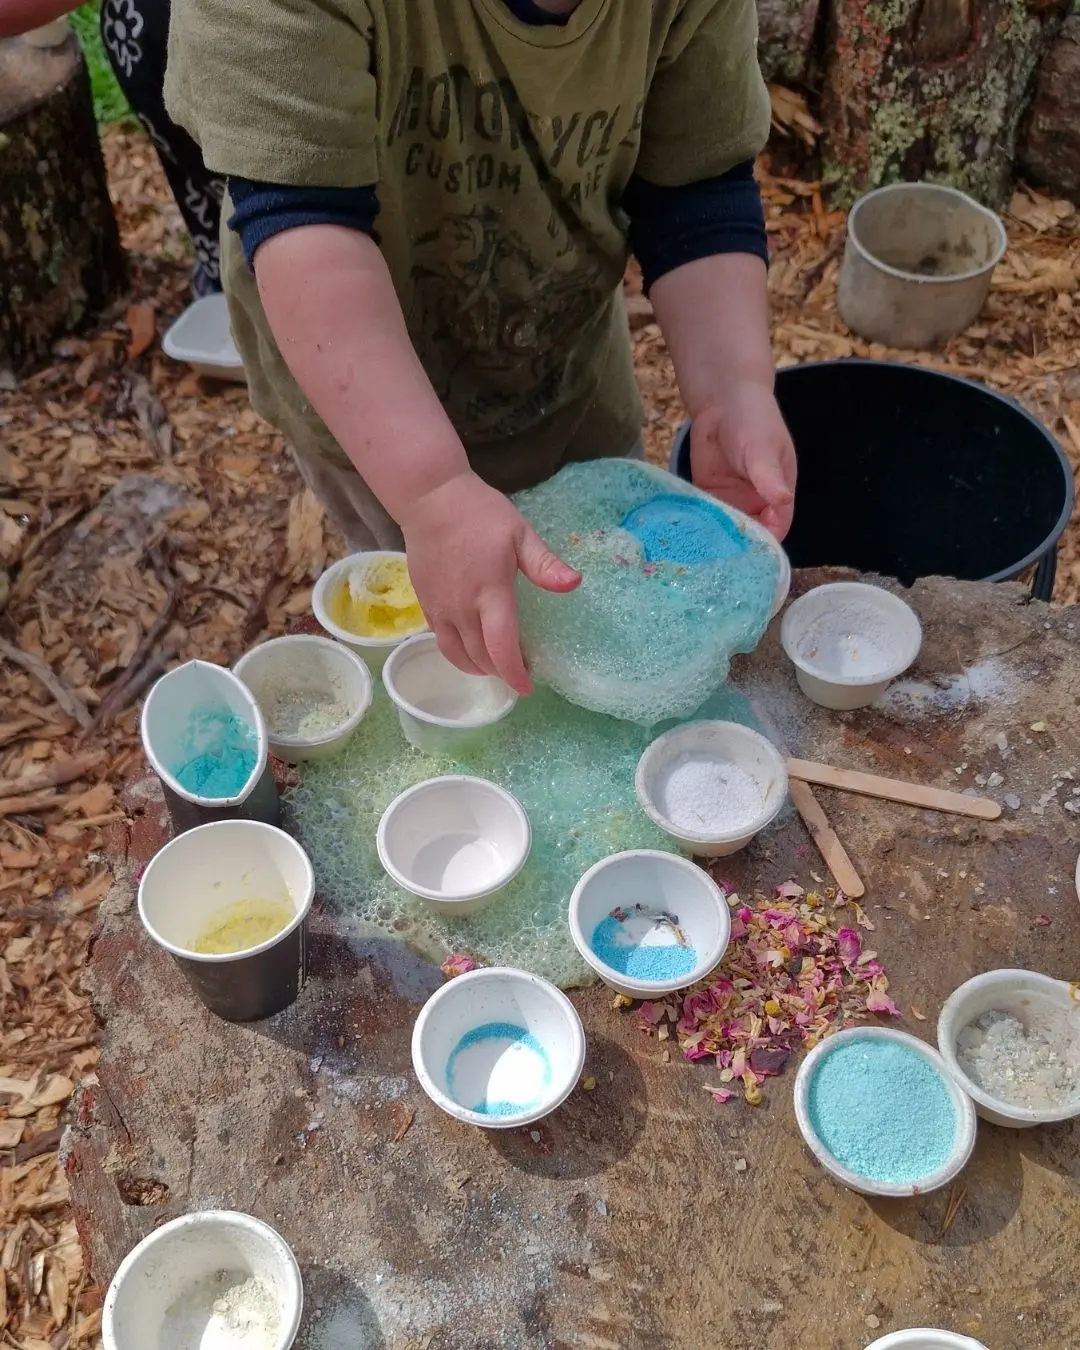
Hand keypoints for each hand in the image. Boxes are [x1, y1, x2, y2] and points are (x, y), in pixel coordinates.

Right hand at [399, 471, 579, 694]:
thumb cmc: (479, 514)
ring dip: (478, 668)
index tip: (527, 687)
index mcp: (490, 593)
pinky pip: (442, 642)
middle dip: (501, 672)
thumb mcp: (520, 533)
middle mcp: (462, 608)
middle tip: (520, 672)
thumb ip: (545, 565)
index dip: (515, 673)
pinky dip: (459, 655)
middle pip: (480, 658)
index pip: (501, 646)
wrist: (430, 499)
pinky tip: (472, 650)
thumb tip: (575, 584)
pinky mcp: (425, 605)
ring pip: (458, 655)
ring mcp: (440, 609)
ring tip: (497, 667)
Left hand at [689, 383, 795, 539]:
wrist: (724, 400)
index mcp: (777, 495)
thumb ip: (769, 476)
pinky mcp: (708, 494)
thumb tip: (782, 499)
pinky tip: (684, 535)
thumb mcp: (762, 448)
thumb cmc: (754, 420)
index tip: (749, 552)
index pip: (777, 527)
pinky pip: (704, 515)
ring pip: (725, 529)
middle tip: (718, 559)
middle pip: (749, 534)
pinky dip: (697, 525)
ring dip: (714, 539)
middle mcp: (755, 502)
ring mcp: (731, 500)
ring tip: (698, 553)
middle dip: (736, 547)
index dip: (766, 541)